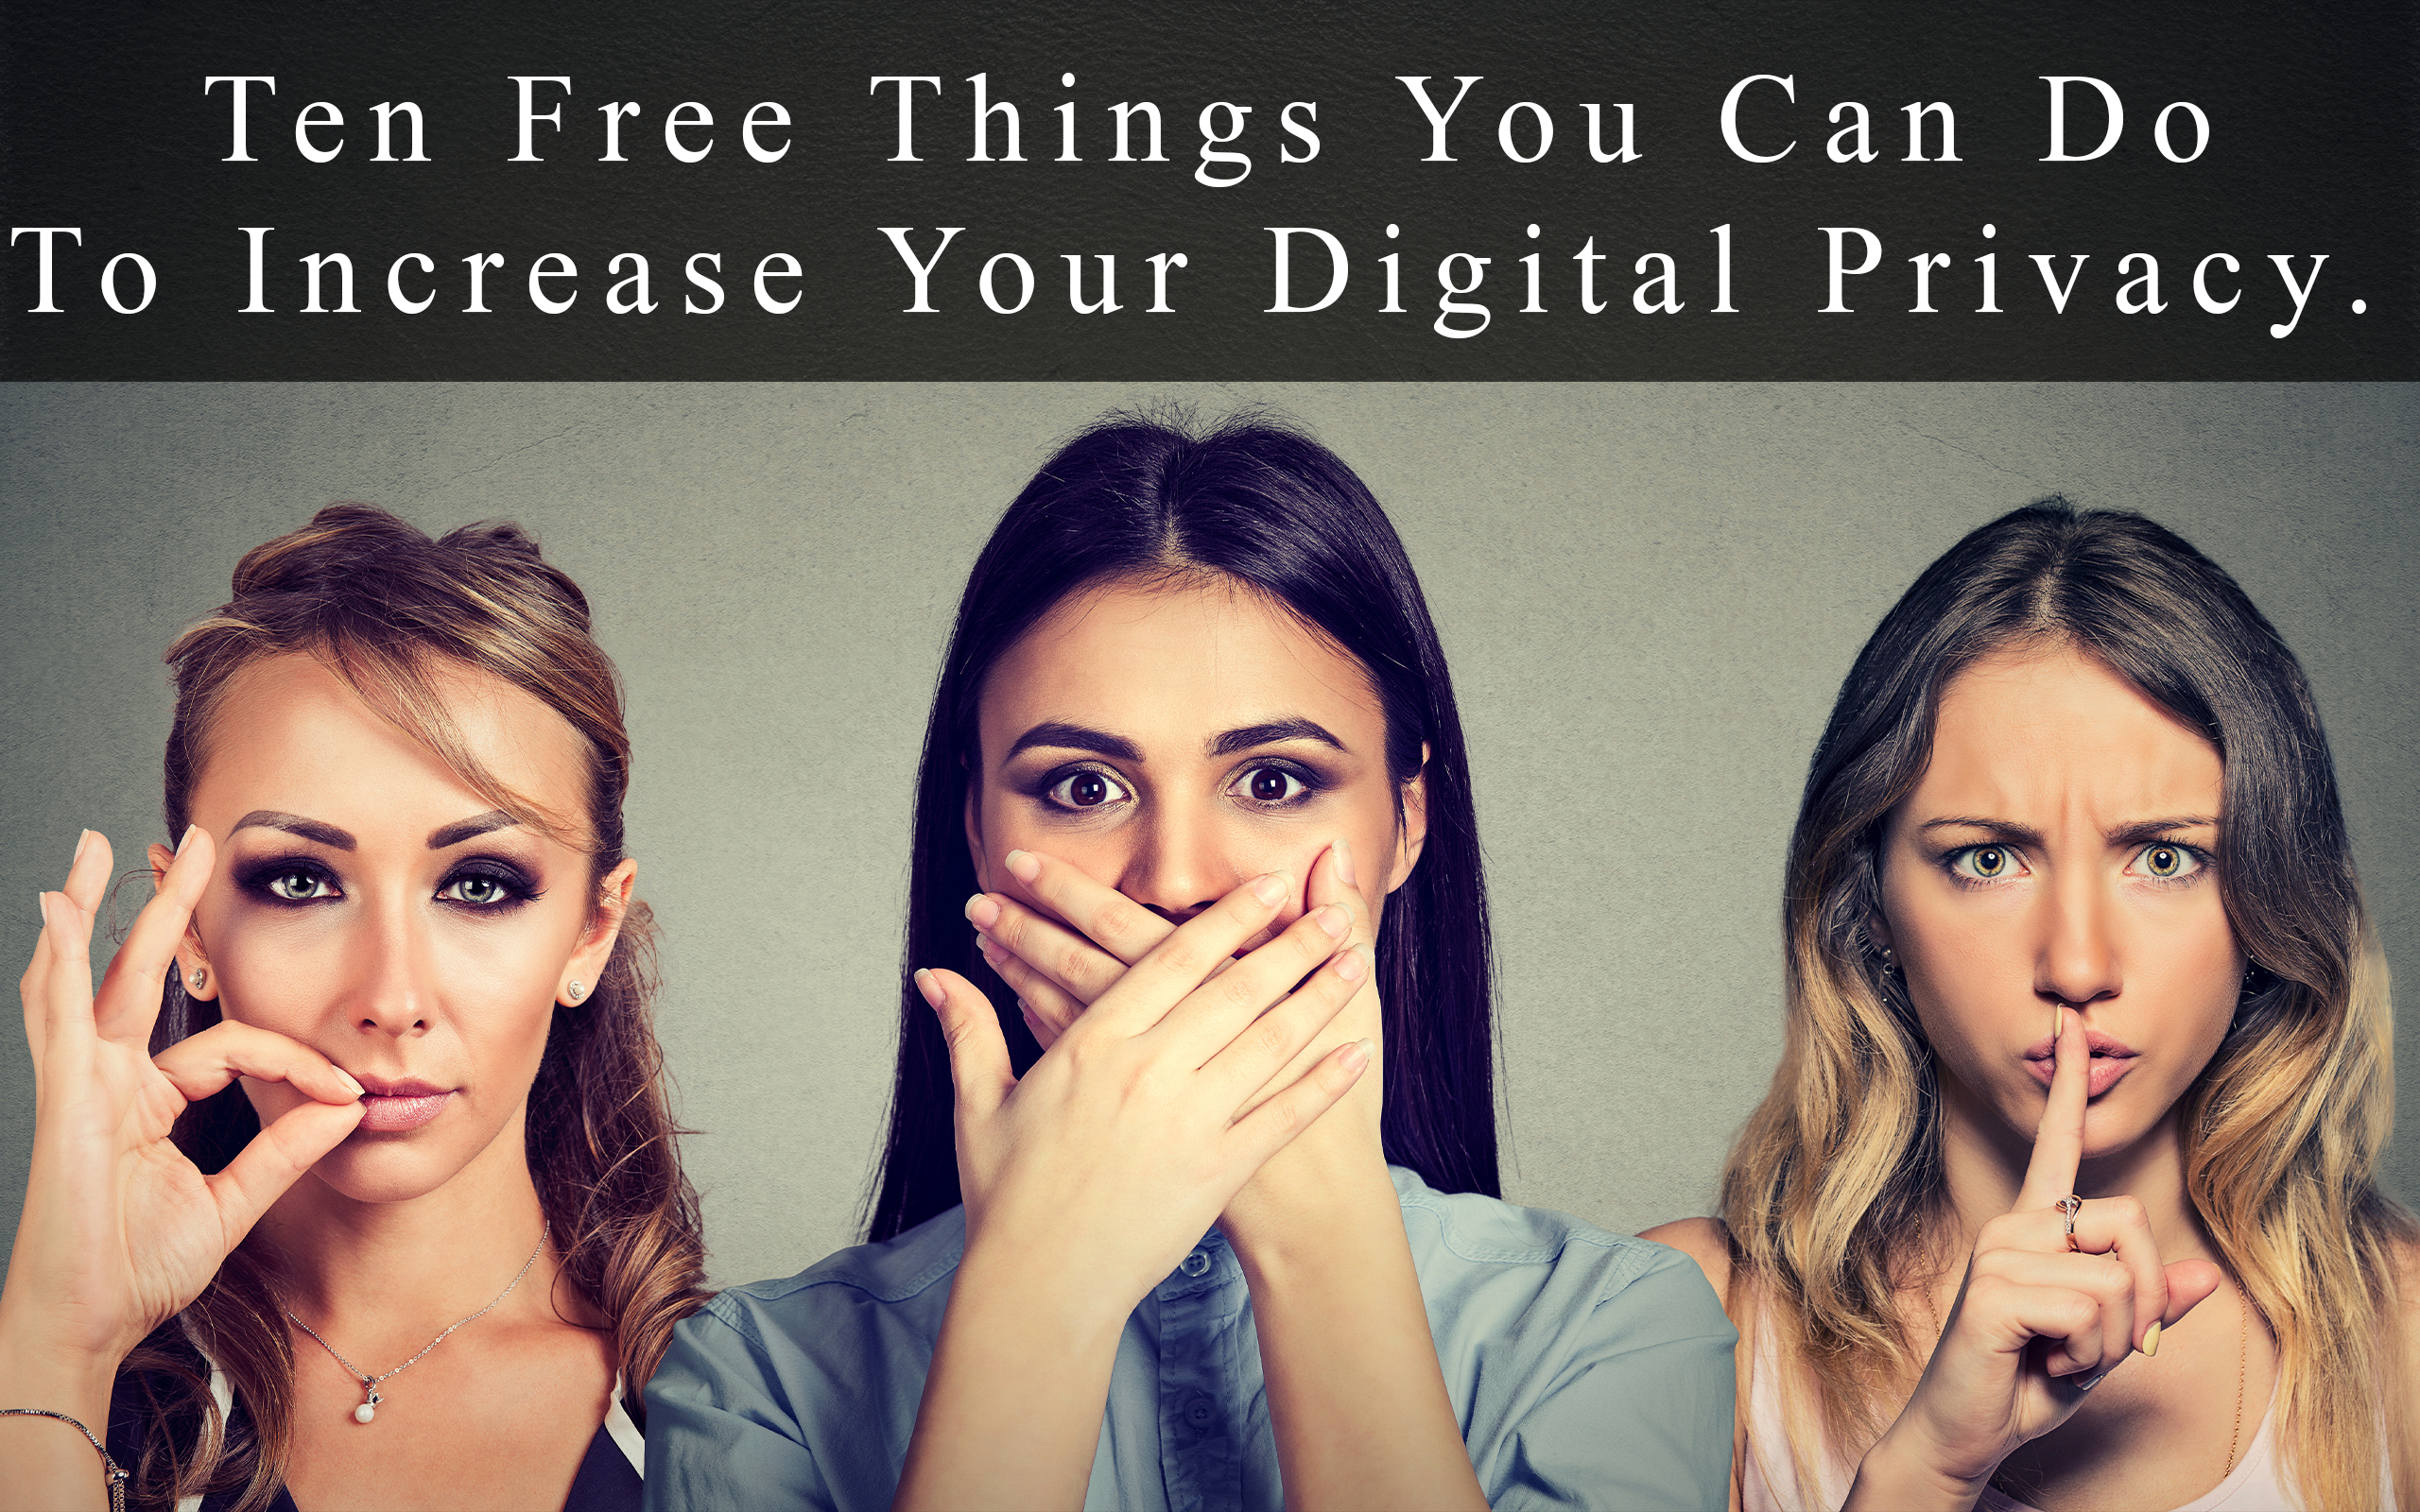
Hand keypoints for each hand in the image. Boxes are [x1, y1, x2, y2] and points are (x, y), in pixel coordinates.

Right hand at [1, 829, 365, 1390]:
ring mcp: (83, 1083)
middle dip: (169, 908)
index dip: (298, 1063)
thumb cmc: (141, 1270)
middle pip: (143, 975)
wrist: (89, 1320)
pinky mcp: (64, 1096)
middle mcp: (113, 1080)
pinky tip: (57, 912)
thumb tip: (347, 1108)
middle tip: (190, 844)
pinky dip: (57, 961)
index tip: (350, 1092)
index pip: (237, 1046)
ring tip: (101, 848)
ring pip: (95, 976)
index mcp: (151, 1100)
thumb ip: (287, 1150)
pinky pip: (59, 1016)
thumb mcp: (235, 1200)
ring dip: (102, 909)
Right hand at [921, 864, 1371, 1324]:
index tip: (1267, 884)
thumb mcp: (981, 1105)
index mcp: (1093, 1045)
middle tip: (1335, 908)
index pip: (1171, 960)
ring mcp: (1188, 1121)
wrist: (1038, 1285)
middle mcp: (1148, 1072)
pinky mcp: (1216, 1171)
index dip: (1225, 917)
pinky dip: (1322, 1083)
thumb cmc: (1008, 1198)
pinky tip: (1357, 1054)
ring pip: (1268, 1041)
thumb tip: (935, 976)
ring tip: (1357, 961)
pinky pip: (1281, 1116)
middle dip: (1291, 943)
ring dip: (1318, 997)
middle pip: (1234, 988)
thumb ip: (970, 1031)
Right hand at [1856, 1006, 2222, 1503]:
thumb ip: (2150, 1307)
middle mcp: (2014, 1226)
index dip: (2069, 1087)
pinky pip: (2093, 1309)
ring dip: (2112, 1340)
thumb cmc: (2025, 1384)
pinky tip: (2044, 1362)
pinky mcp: (1996, 1290)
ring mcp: (2000, 1252)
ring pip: (2119, 1277)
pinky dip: (2089, 1354)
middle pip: (2132, 1222)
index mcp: (2036, 1228)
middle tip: (2100, 1344)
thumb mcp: (2105, 1346)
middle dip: (2145, 1298)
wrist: (1965, 1432)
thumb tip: (2205, 1275)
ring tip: (2061, 1356)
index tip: (2075, 1030)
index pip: (2056, 1146)